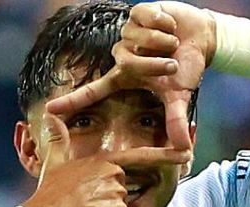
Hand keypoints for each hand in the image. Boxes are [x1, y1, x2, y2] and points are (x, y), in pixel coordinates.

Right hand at [23, 113, 191, 206]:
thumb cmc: (49, 193)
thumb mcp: (54, 162)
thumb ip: (59, 140)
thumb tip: (51, 117)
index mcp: (105, 161)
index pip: (141, 157)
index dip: (166, 157)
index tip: (186, 155)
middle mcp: (114, 174)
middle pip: (128, 192)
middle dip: (112, 204)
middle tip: (86, 206)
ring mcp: (117, 193)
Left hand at [45, 2, 215, 151]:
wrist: (200, 38)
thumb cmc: (184, 67)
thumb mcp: (178, 95)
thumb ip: (175, 120)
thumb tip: (183, 149)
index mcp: (125, 76)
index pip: (94, 91)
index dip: (73, 101)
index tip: (50, 110)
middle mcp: (121, 55)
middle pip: (128, 62)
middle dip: (155, 65)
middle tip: (172, 64)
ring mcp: (128, 33)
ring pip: (140, 39)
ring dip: (163, 42)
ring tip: (172, 43)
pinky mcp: (137, 13)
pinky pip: (148, 18)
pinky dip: (165, 23)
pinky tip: (170, 25)